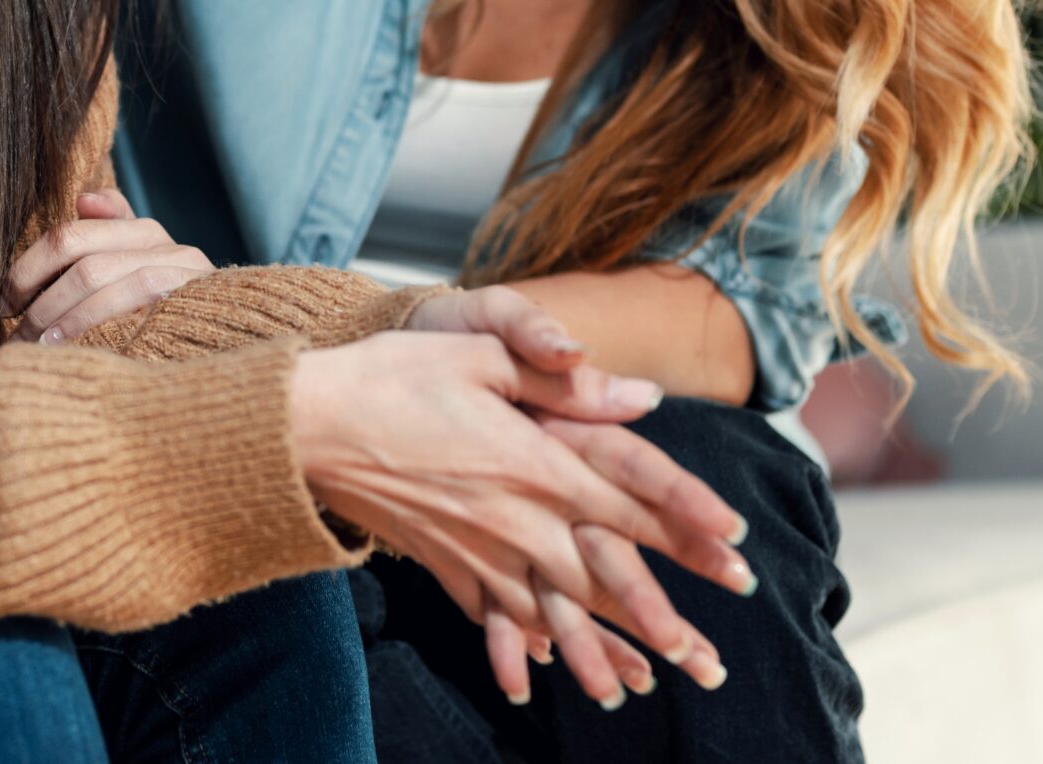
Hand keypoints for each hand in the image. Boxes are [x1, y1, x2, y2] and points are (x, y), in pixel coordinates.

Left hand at [2, 189, 213, 343]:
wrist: (229, 338)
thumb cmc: (165, 306)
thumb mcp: (135, 265)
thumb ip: (108, 231)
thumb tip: (83, 199)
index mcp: (141, 231)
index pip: (70, 237)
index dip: (29, 268)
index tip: (6, 302)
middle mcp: (166, 245)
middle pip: (85, 262)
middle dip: (43, 300)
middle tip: (16, 332)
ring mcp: (183, 275)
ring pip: (104, 281)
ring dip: (63, 319)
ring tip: (39, 348)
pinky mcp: (193, 305)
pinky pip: (136, 308)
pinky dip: (96, 330)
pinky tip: (75, 352)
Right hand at [290, 332, 751, 707]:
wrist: (306, 426)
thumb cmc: (393, 374)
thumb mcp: (480, 353)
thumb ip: (560, 377)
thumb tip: (640, 395)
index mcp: (534, 462)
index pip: (629, 502)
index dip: (687, 527)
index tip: (736, 554)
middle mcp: (514, 518)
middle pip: (602, 575)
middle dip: (659, 616)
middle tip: (705, 658)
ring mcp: (476, 549)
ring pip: (552, 612)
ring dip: (596, 652)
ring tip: (632, 688)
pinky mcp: (441, 564)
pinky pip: (491, 613)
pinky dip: (519, 643)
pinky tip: (538, 666)